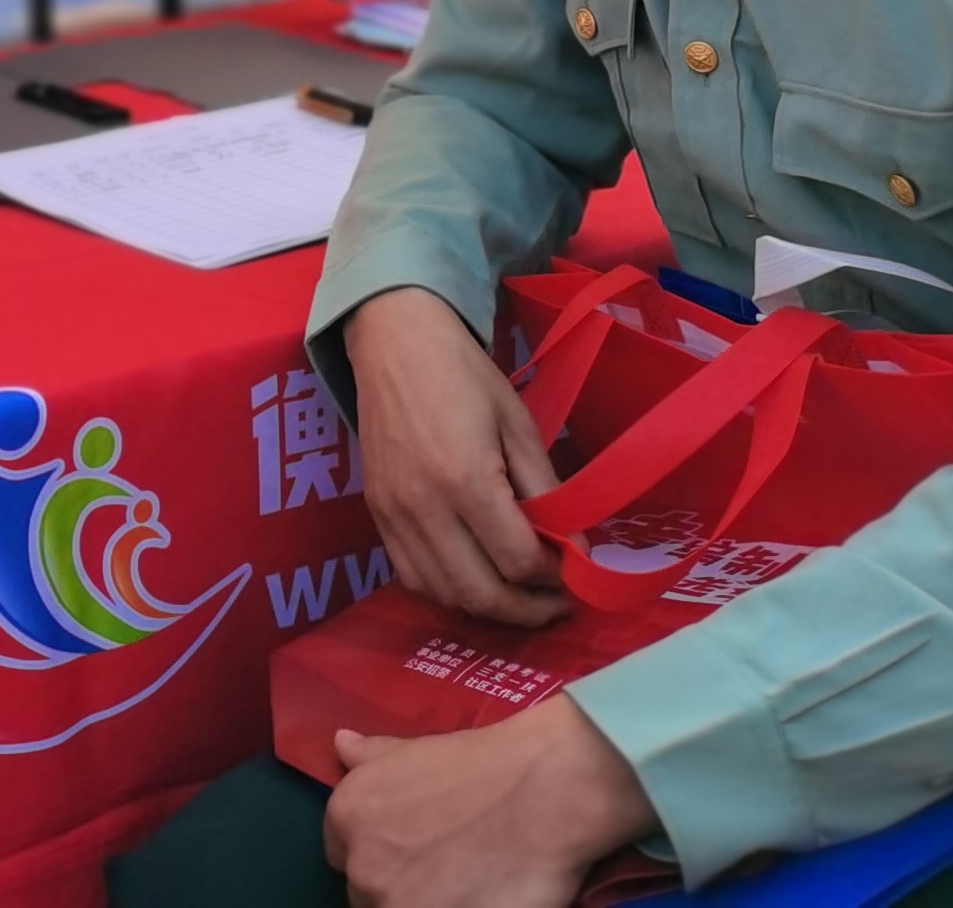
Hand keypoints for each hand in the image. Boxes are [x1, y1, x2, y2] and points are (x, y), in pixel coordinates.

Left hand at [322, 701, 655, 907]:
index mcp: (348, 817)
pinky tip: (480, 898)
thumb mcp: (413, 750)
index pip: (343, 855)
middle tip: (444, 867)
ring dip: (427, 902)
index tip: (413, 850)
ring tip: (466, 884)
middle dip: (400, 883)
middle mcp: (362, 868)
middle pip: (370, 892)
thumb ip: (370, 757)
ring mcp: (397, 905)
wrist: (541, 793)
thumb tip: (341, 744)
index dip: (382, 852)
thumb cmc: (480, 766)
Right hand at [343, 287, 565, 625]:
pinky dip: (449, 593)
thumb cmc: (465, 374)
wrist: (394, 341)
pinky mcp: (376, 514)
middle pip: (481, 593)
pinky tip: (476, 581)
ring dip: (489, 609)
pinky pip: (413, 577)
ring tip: (522, 599)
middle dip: (527, 610)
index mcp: (464, 479)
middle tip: (557, 604)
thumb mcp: (518, 425)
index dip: (555, 579)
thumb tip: (575, 548)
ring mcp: (393, 515)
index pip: (517, 560)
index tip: (575, 574)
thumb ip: (546, 490)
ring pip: (444, 595)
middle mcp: (423, 508)